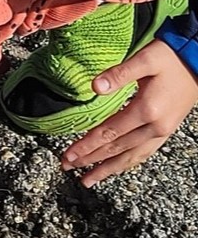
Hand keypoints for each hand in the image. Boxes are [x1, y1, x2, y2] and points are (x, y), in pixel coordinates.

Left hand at [62, 40, 197, 185]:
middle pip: (116, 149)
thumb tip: (94, 87)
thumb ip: (118, 74)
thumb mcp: (144, 59)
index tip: (68, 156)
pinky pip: (144, 153)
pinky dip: (127, 163)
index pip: (109, 133)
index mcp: (146, 110)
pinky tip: (116, 168)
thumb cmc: (170, 58)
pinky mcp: (166, 131)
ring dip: (107, 168)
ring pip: (131, 157)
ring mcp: (162, 131)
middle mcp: (155, 127)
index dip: (87, 146)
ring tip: (88, 179)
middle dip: (90, 160)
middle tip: (67, 167)